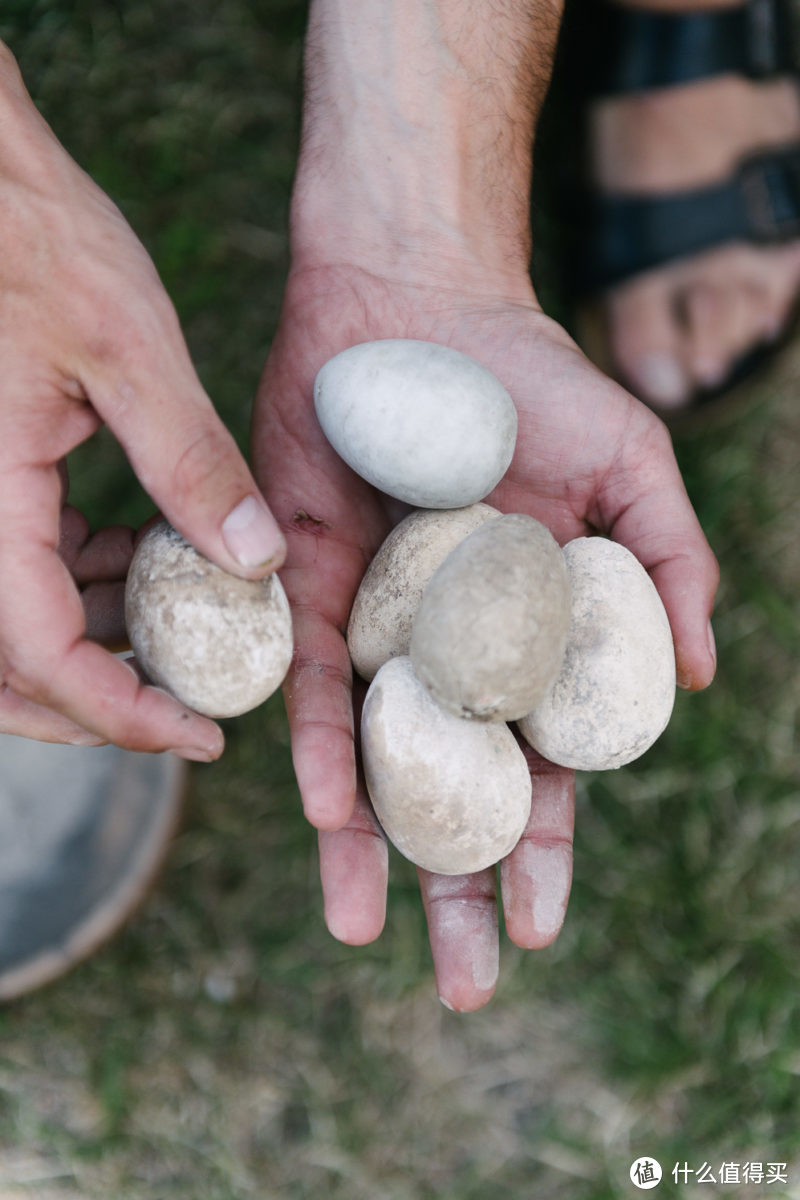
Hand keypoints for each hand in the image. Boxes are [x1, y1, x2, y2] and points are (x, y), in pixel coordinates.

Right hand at [0, 44, 284, 755]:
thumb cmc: (33, 238)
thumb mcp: (128, 348)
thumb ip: (190, 462)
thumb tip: (260, 562)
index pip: (39, 656)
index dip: (121, 714)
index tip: (204, 733)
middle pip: (5, 672)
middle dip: (96, 705)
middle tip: (188, 711)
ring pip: (9, 629)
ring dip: (92, 644)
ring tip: (185, 620)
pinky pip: (14, 570)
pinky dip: (77, 585)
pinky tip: (142, 552)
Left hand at [253, 261, 718, 1009]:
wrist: (415, 302)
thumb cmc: (534, 382)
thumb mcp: (630, 471)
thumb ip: (667, 568)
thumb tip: (697, 679)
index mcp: (525, 638)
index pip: (537, 766)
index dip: (540, 848)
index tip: (538, 925)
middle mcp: (446, 651)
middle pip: (451, 789)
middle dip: (455, 887)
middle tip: (460, 983)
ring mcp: (375, 626)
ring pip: (372, 759)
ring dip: (369, 848)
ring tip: (365, 932)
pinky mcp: (306, 588)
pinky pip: (314, 681)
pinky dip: (322, 744)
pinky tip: (327, 811)